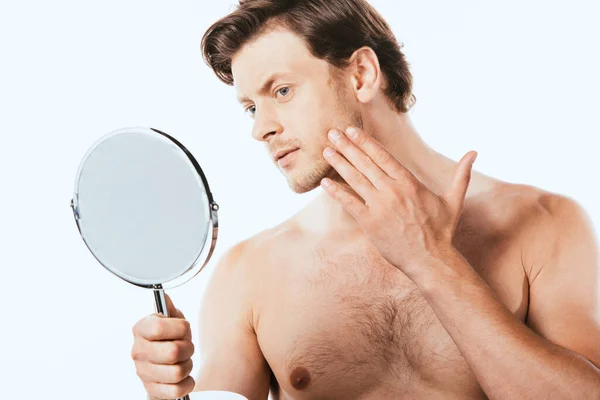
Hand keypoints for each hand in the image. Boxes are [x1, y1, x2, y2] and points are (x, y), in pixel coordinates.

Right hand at [131, 294, 194, 398]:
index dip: (179, 328)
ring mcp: (143, 372)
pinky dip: (187, 383)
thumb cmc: (168, 339)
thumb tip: (165, 296)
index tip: (184, 328)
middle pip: (173, 352)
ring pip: (177, 372)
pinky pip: (176, 390)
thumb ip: (169, 309)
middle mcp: (138, 351)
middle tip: (186, 347)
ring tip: (184, 361)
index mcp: (141, 329)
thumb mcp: (172, 320)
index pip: (159, 328)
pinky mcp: (151, 389)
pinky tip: (184, 377)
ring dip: (188, 366)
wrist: (163, 365)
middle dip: (188, 349)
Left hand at [321, 126, 475, 277]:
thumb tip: (474, 152)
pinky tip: (324, 182)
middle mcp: (393, 191)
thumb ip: (461, 175)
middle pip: (365, 163)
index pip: (383, 156)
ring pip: (355, 179)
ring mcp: (380, 206)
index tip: (351, 130)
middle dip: (347, 146)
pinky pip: (349, 204)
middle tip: (331, 133)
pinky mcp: (370, 223)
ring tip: (326, 150)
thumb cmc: (442, 231)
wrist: (431, 260)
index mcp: (409, 182)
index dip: (365, 142)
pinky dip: (336, 192)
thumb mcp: (454, 200)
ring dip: (339, 163)